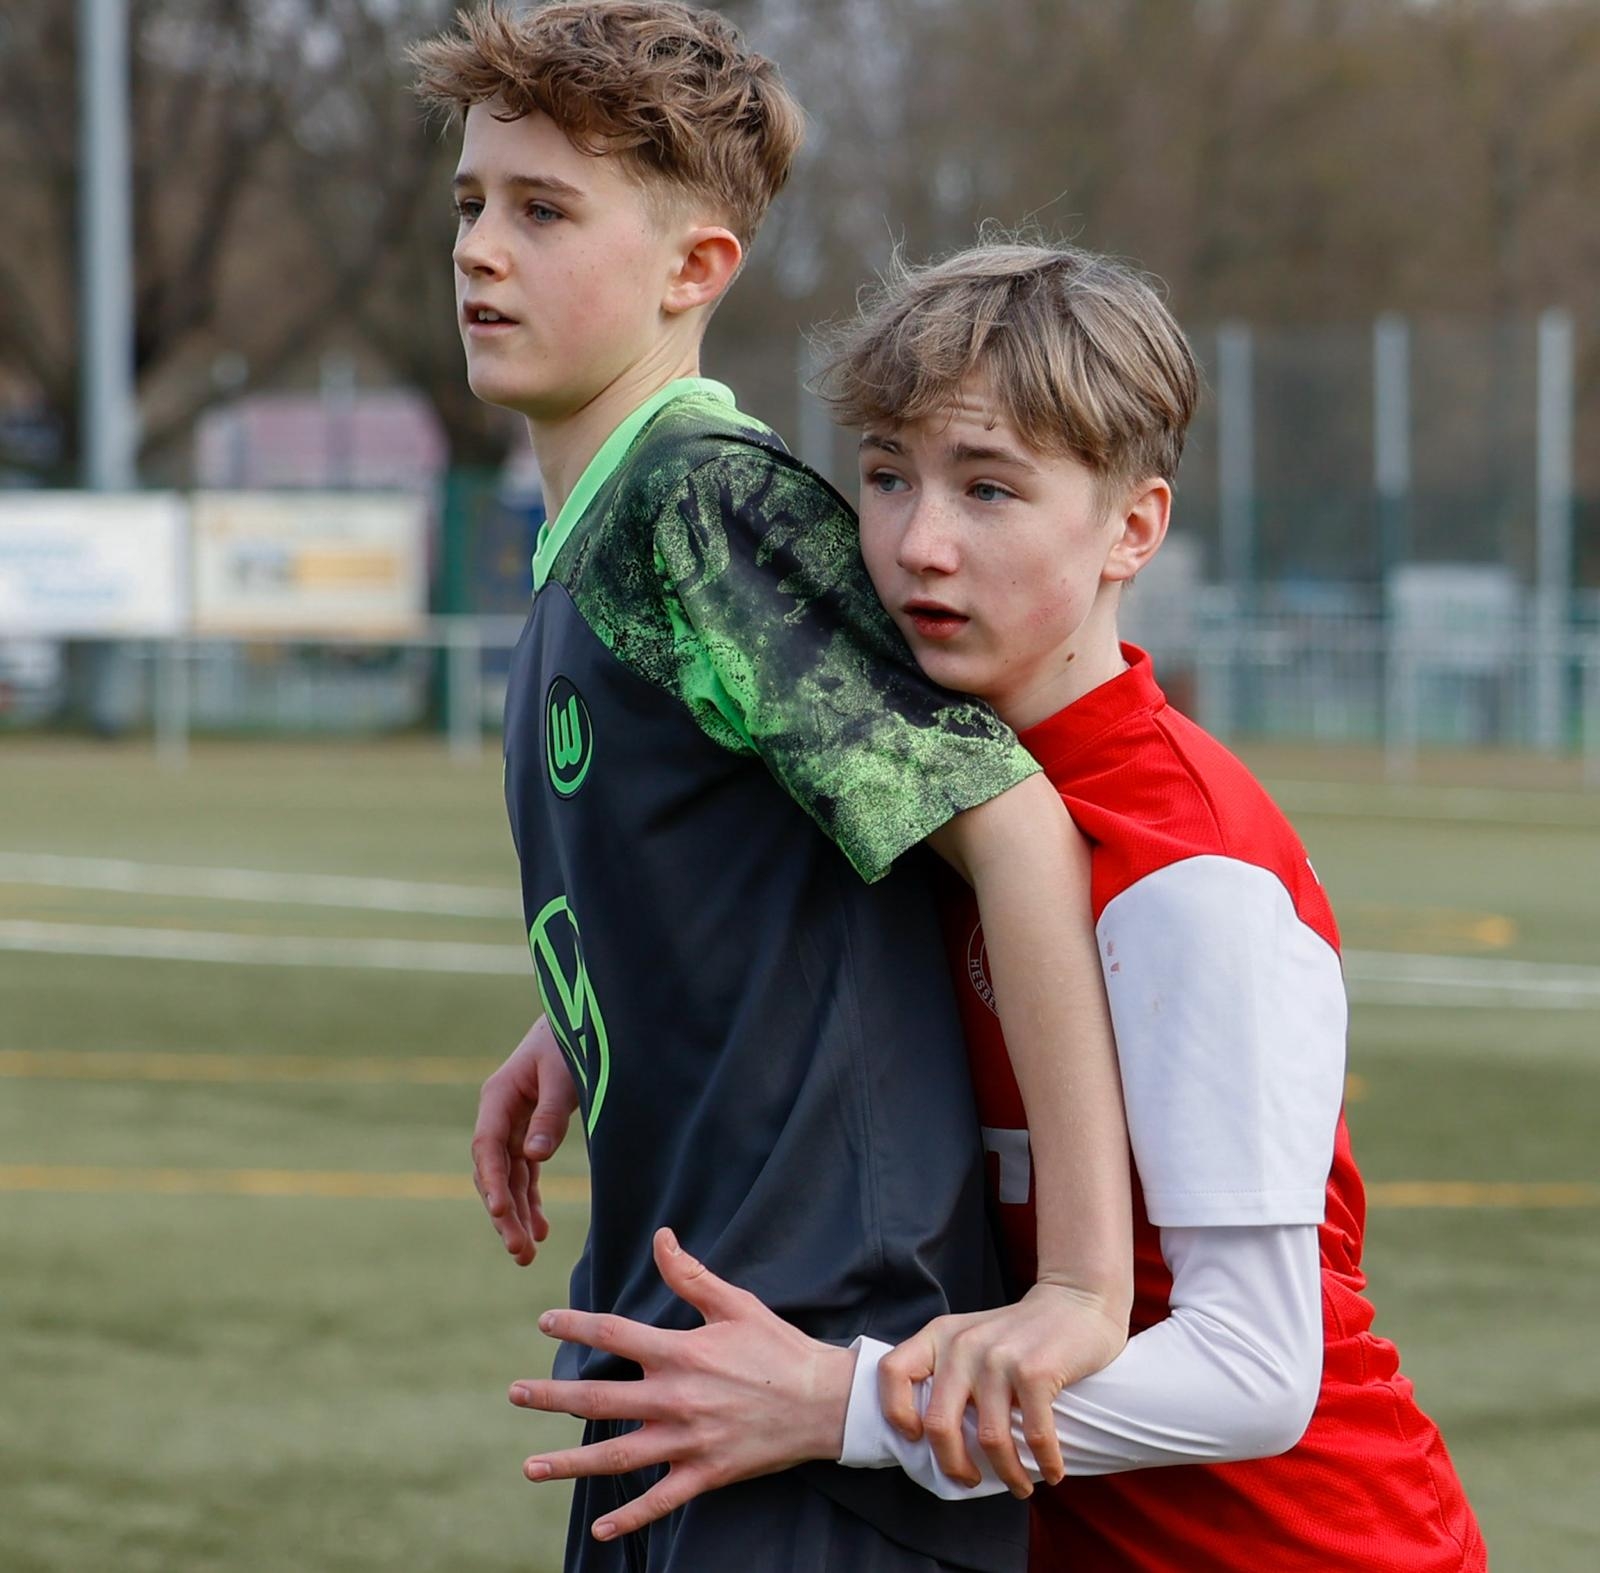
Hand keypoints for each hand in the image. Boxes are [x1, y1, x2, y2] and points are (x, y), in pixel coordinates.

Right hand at [471, 1017, 578, 1264]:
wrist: (578, 1021)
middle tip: (519, 1251)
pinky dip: (530, 1199)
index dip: (492, 1181)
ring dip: (515, 1214)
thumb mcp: (564, 1074)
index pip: (487, 1146)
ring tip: (526, 1254)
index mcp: (498, 1097)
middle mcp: (498, 1115)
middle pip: (494, 1171)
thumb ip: (550, 1113)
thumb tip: (534, 1156)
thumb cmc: (569, 1042)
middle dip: (504, 1212)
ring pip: (508, 1178)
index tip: (500, 1212)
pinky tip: (539, 1229)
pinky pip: (524, 1173)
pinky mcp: (527, 1133)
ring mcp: (511, 1126)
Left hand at [509, 1228, 856, 1541]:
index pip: (616, 1335)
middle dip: (553, 1397)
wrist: (825, 1402)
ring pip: (620, 1455)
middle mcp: (679, 1397)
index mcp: (683, 1352)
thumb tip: (661, 1238)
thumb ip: (691, 1276)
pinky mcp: (707, 1473)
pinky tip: (600, 1526)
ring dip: (572, 1463)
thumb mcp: (736, 1304)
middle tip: (514, 1394)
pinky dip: (630, 1516)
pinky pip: (661, 1500)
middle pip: (602, 1399)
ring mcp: (690, 1440)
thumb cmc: (779, 1348)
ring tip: (531, 1467)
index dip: (577, 1326)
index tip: (546, 1322)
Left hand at [879, 1282, 1127, 1496]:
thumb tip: (933, 1442)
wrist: (1076, 1301)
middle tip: (970, 1480)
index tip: (917, 1439)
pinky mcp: (1035, 1370)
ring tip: (1020, 1485)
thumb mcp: (972, 1340)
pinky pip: (1034, 1435)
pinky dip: (1045, 1463)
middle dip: (954, 1467)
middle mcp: (963, 1344)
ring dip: (1008, 1475)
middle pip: (939, 1425)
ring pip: (991, 1439)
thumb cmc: (1021, 1335)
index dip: (895, 1412)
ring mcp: (998, 1357)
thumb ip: (950, 1374)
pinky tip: (1051, 1471)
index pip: (893, 1373)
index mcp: (940, 1335)